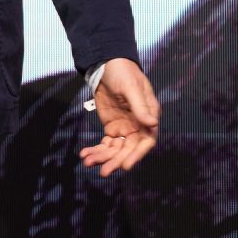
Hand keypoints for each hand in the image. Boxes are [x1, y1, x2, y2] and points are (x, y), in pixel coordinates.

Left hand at [77, 57, 159, 176]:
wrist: (108, 66)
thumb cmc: (125, 73)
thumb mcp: (131, 88)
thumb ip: (140, 106)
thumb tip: (152, 123)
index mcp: (149, 118)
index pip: (145, 142)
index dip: (136, 155)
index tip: (125, 166)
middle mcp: (138, 127)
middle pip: (128, 150)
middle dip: (116, 161)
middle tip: (103, 172)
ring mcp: (125, 129)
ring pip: (115, 149)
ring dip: (103, 157)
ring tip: (88, 163)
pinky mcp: (112, 128)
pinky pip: (105, 143)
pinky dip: (96, 149)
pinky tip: (85, 155)